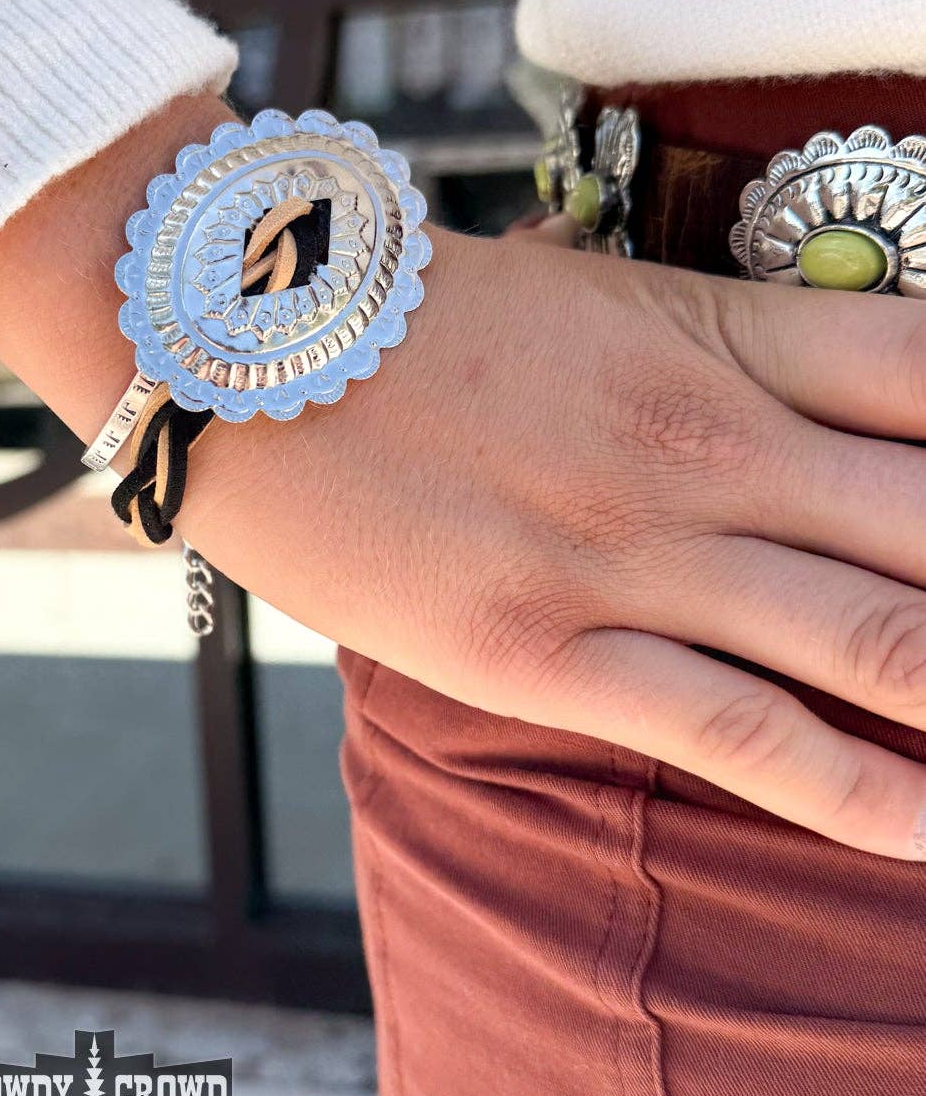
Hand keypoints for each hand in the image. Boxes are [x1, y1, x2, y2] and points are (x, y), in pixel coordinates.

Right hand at [0, 95, 925, 861]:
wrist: (234, 340)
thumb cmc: (420, 320)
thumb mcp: (599, 300)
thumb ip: (733, 352)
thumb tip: (849, 396)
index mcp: (730, 339)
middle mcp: (714, 445)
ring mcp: (634, 552)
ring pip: (886, 639)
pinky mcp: (545, 651)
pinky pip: (739, 735)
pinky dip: (865, 795)